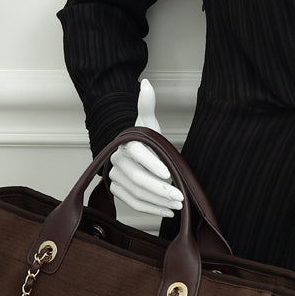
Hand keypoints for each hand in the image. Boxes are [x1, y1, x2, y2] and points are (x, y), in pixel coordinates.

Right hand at [108, 78, 183, 217]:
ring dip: (158, 201)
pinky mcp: (116, 190)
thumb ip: (147, 105)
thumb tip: (146, 83)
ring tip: (178, 205)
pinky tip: (168, 212)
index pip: (137, 153)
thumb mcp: (148, 123)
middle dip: (160, 189)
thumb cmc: (144, 138)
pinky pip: (133, 203)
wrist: (132, 153)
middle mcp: (116, 160)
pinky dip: (151, 209)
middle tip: (180, 196)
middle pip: (137, 178)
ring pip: (136, 192)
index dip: (152, 163)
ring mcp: (114, 177)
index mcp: (126, 143)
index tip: (169, 173)